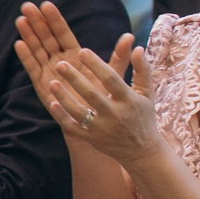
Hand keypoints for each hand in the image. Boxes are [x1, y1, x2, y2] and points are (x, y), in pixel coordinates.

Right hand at [15, 1, 130, 109]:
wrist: (97, 122)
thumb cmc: (106, 97)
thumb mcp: (114, 74)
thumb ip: (119, 56)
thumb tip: (130, 36)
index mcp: (77, 55)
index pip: (63, 33)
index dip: (55, 20)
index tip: (47, 4)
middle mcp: (61, 61)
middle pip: (47, 38)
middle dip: (37, 22)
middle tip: (28, 6)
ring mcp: (50, 72)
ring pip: (38, 50)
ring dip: (29, 35)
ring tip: (21, 20)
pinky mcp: (43, 85)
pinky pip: (33, 69)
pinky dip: (26, 57)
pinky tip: (20, 44)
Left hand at [46, 44, 162, 166]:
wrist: (141, 151)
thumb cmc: (144, 116)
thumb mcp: (147, 93)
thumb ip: (143, 69)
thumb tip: (137, 47)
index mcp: (130, 101)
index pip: (111, 79)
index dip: (97, 65)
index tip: (83, 51)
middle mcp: (116, 115)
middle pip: (92, 94)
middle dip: (75, 78)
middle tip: (60, 63)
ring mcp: (102, 129)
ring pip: (79, 111)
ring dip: (64, 96)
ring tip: (53, 81)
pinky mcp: (92, 139)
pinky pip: (72, 127)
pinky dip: (61, 116)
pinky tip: (52, 102)